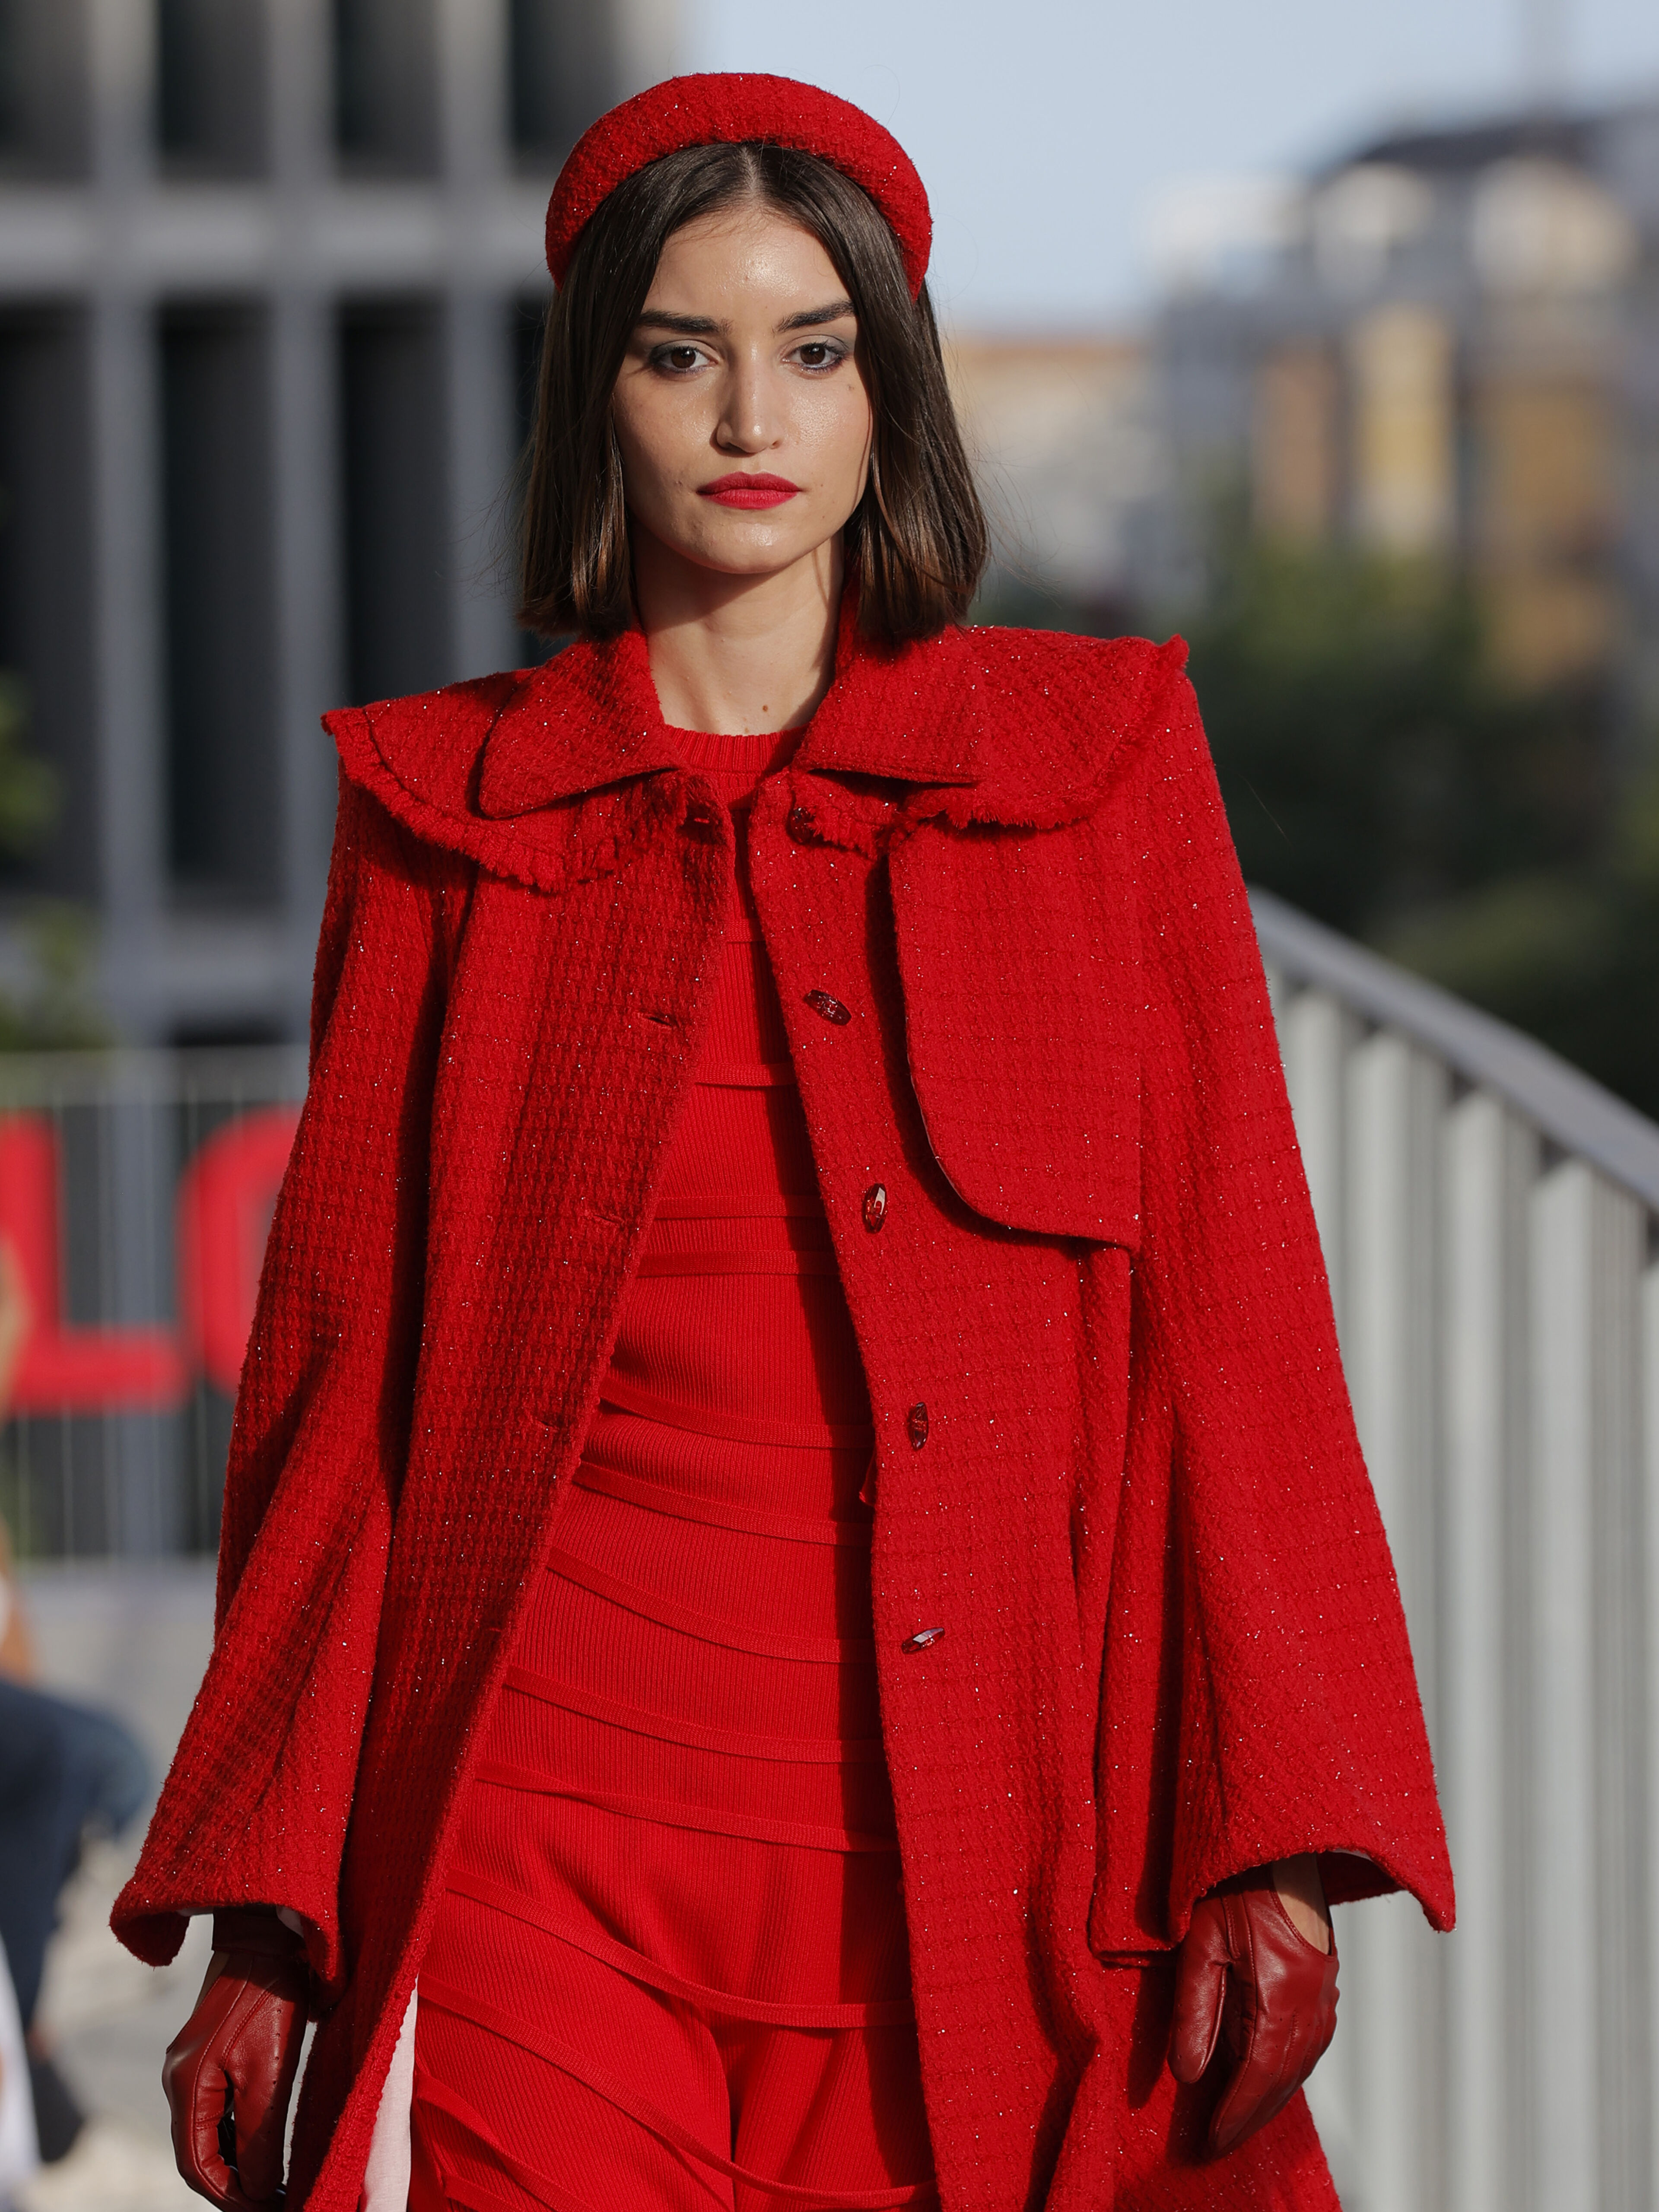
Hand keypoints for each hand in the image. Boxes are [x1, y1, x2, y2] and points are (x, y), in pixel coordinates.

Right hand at [163, 1909, 308, 2206]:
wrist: (268, 1936)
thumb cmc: (271, 1998)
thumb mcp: (269, 2073)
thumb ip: (260, 2137)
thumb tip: (261, 2192)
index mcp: (187, 2086)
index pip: (196, 2165)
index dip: (228, 2197)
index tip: (263, 2211)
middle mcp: (181, 2080)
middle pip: (197, 2154)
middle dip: (231, 2186)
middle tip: (270, 2202)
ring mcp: (192, 2065)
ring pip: (206, 2134)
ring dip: (234, 2163)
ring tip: (271, 2183)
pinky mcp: (211, 2053)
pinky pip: (216, 2109)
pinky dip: (235, 2135)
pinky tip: (261, 2146)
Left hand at [1169, 1856, 1337, 2155]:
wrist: (1281, 1843)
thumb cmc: (1234, 1884)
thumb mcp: (1201, 1944)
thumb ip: (1194, 2011)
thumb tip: (1188, 2074)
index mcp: (1280, 1997)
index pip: (1257, 2077)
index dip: (1235, 2116)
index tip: (1212, 2143)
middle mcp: (1312, 2004)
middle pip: (1282, 2080)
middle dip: (1250, 2116)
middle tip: (1221, 2143)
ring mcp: (1325, 1993)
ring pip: (1300, 2064)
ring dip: (1271, 2096)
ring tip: (1240, 2119)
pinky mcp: (1325, 1980)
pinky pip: (1311, 2041)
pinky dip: (1289, 2068)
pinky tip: (1270, 2075)